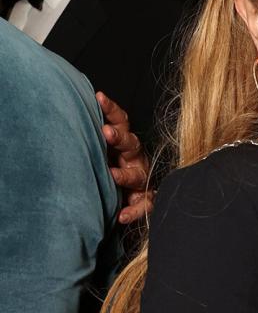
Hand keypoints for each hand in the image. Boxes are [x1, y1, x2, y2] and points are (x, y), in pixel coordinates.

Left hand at [97, 92, 153, 224]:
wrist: (124, 201)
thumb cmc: (107, 171)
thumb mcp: (100, 153)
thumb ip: (89, 140)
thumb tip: (58, 119)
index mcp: (123, 144)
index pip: (121, 122)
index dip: (111, 110)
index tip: (99, 97)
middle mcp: (134, 159)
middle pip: (131, 144)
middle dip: (120, 137)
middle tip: (106, 132)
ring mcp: (141, 179)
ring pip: (138, 175)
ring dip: (126, 174)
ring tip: (113, 176)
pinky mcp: (145, 200)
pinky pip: (144, 205)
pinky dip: (133, 211)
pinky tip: (121, 215)